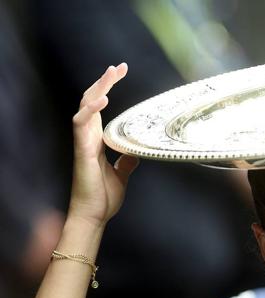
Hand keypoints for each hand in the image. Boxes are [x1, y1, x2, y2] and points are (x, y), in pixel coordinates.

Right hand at [68, 63, 138, 226]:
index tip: (121, 72)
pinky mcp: (82, 151)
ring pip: (85, 107)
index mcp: (96, 140)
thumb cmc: (103, 197)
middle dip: (104, 82)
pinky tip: (102, 100)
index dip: (107, 88)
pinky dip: (90, 111)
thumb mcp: (121, 175)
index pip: (99, 107)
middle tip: (119, 67)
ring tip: (111, 74)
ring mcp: (83, 143)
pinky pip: (81, 126)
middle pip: (92, 101)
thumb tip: (135, 153)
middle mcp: (88, 137)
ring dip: (98, 89)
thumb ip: (126, 161)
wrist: (94, 216)